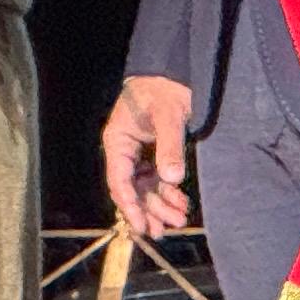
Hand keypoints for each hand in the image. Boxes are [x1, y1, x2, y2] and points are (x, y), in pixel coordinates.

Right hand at [103, 74, 194, 236]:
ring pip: (146, 187)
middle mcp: (126, 150)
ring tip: (179, 219)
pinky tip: (181, 203)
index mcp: (118, 140)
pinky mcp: (155, 152)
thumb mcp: (168, 115)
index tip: (142, 225)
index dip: (130, 205)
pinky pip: (158, 179)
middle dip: (149, 209)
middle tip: (165, 228)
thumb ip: (170, 147)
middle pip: (133, 189)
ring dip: (160, 204)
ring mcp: (141, 153)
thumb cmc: (165, 88)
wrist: (174, 70)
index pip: (119, 180)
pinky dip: (169, 192)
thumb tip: (172, 178)